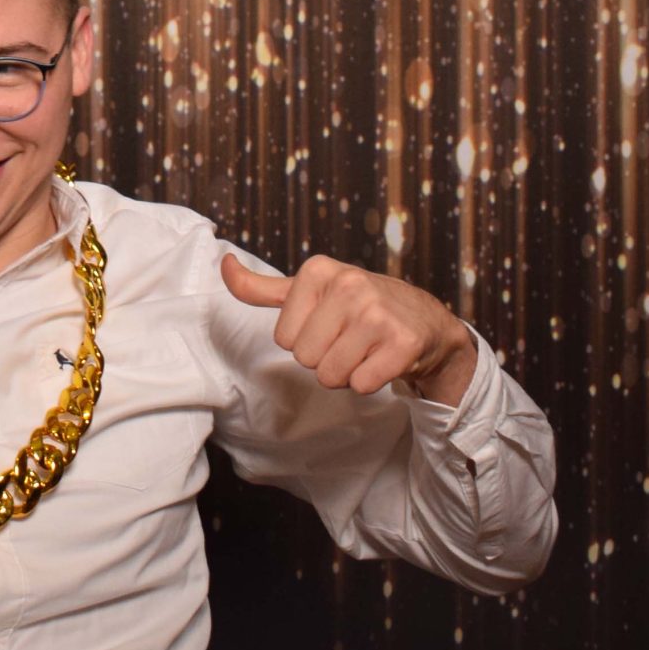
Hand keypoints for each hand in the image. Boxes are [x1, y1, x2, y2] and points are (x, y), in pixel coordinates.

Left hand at [221, 253, 476, 405]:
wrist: (425, 321)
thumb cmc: (357, 306)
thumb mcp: (309, 290)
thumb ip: (261, 287)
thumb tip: (223, 264)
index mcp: (319, 270)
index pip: (283, 337)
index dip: (304, 340)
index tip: (328, 324)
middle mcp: (350, 284)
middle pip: (305, 359)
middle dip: (325, 358)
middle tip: (349, 340)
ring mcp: (378, 313)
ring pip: (331, 376)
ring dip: (346, 373)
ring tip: (365, 350)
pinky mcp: (403, 343)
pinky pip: (361, 385)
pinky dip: (370, 382)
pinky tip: (383, 360)